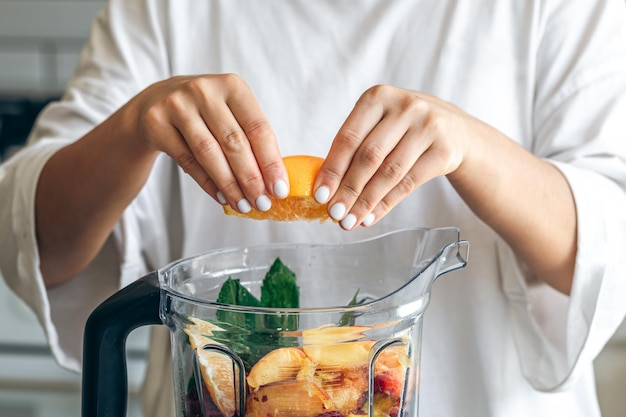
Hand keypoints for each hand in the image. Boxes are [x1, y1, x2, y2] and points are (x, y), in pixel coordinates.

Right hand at [128, 74, 288, 212]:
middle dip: (251, 178)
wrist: (156, 102)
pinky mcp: (156, 123)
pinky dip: (208, 183)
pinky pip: (187, 161)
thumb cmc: (205, 112)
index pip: (258, 127)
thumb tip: (272, 182)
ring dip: (230, 185)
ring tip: (244, 205)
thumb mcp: (230, 112)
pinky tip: (221, 198)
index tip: (280, 189)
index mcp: (232, 86)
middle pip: (234, 142)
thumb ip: (250, 139)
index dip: (271, 161)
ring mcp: (177, 105)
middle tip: (262, 203)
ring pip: (209, 153)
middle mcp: (204, 90)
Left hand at [314, 85, 479, 229]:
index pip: (349, 137)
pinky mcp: (445, 151)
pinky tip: (371, 217)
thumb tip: (326, 187)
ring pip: (389, 173)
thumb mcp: (380, 123)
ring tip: (349, 221)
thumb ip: (355, 146)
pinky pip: (409, 183)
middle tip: (334, 213)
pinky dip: (386, 204)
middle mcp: (405, 107)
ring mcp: (428, 127)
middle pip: (368, 156)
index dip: (332, 169)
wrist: (457, 131)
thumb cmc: (405, 128)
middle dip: (347, 189)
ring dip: (365, 202)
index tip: (320, 194)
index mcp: (379, 96)